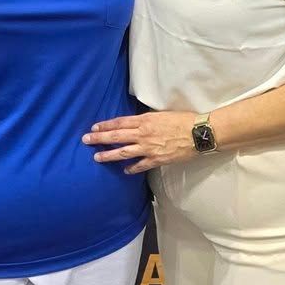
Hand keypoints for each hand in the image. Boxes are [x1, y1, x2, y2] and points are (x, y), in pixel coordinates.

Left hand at [83, 112, 198, 173]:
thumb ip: (147, 119)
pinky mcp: (157, 159)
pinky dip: (131, 168)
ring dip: (109, 155)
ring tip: (97, 157)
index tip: (94, 127)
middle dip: (99, 138)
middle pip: (116, 136)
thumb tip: (137, 122)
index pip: (119, 122)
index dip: (106, 125)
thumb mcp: (161, 114)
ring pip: (123, 152)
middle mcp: (143, 134)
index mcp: (144, 120)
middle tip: (86, 139)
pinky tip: (124, 170)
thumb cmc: (183, 120)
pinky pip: (140, 165)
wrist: (198, 133)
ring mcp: (149, 148)